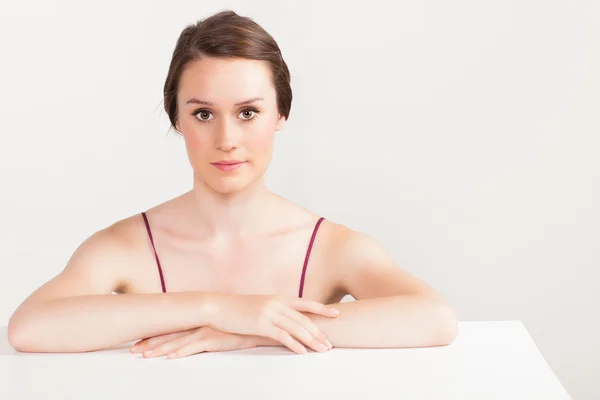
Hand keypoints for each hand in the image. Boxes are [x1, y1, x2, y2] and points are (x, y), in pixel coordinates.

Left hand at [130, 326, 257, 358]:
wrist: (261, 323)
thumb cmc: (242, 327)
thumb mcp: (220, 329)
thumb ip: (207, 332)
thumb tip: (195, 339)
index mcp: (199, 320)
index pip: (172, 328)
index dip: (155, 335)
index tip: (139, 341)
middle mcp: (200, 322)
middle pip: (170, 334)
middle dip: (150, 342)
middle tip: (133, 350)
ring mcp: (207, 329)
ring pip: (179, 341)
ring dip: (160, 349)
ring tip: (145, 356)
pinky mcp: (217, 338)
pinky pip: (195, 347)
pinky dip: (182, 352)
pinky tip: (171, 357)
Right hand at [210, 294, 339, 353]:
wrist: (219, 307)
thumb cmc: (239, 309)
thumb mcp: (261, 305)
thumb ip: (276, 310)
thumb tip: (288, 319)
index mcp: (279, 298)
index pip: (306, 303)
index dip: (323, 309)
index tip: (337, 313)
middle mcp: (277, 303)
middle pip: (304, 319)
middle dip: (319, 333)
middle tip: (330, 344)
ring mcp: (269, 313)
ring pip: (297, 328)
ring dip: (311, 340)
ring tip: (322, 350)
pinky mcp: (261, 324)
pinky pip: (282, 336)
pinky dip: (294, 344)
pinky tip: (303, 352)